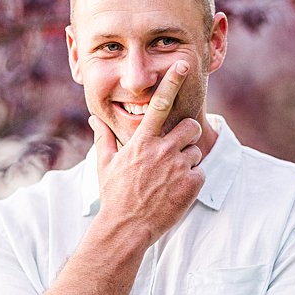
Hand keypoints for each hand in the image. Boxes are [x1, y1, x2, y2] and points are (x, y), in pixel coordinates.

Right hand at [92, 62, 204, 241]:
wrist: (126, 228)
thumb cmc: (114, 196)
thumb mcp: (105, 165)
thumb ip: (103, 137)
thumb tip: (94, 118)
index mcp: (142, 142)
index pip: (159, 104)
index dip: (172, 82)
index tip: (183, 66)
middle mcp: (162, 150)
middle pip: (189, 127)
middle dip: (185, 136)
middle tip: (173, 152)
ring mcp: (178, 167)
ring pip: (195, 152)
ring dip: (186, 162)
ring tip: (168, 180)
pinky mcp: (191, 184)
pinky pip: (200, 173)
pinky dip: (192, 181)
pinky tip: (175, 192)